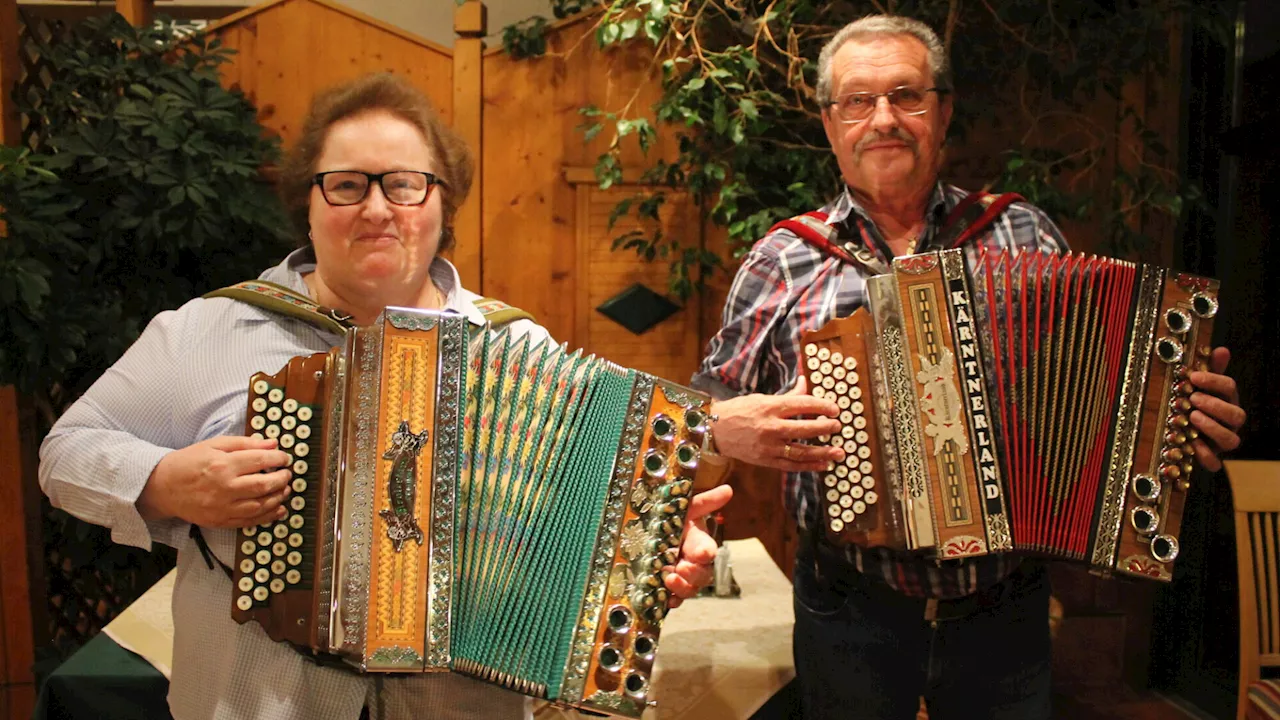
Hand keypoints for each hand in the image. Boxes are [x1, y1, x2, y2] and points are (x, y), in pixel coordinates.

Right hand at [138, 436, 293, 527]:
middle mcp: (224, 487)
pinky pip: (249, 522)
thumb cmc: (189, 462)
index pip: (260, 460)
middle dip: (282, 479)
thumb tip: (272, 443)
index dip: (278, 458)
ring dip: (278, 498)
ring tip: (285, 490)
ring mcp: (222, 507)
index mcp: (223, 465)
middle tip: (287, 474)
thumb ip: (245, 443)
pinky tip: (278, 509)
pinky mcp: (220, 521)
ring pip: (259, 506)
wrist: (163, 486)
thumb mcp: (214, 445)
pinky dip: (267, 517)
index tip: (284, 457)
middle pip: (263, 485)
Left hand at [662, 484, 732, 607]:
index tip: (702, 553)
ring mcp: (682, 577)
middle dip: (694, 572)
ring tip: (669, 580)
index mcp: (698, 542)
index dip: (706, 552)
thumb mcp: (685, 508)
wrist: (648, 532)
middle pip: (703, 574)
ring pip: (691, 588)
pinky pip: (675, 599)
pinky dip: (672, 601)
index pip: (707, 549)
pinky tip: (666, 600)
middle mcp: (693, 562)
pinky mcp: (668, 589)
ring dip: (683, 587)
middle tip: (681, 567)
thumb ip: (705, 502)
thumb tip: (728, 490)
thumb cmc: (671, 518)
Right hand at [710, 377, 843, 471]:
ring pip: (801, 451)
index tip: (835, 409)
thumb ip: (788, 395)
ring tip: (839, 452)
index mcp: (770, 407)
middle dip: (826, 428)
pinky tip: (823, 464)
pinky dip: (809, 466)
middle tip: (838, 427)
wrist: (715, 430)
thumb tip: (806, 382)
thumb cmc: (739, 410)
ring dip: (823, 452)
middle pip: (805, 428)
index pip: (803, 404)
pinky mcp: (765, 460)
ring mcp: (768, 446)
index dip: (822, 407)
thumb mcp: (762, 398)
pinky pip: (791, 465)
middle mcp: (771, 427)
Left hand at [1188, 347, 1244, 471]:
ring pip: (1231, 440)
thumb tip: (1222, 349)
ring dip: (1213, 428)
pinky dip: (1205, 455)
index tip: (1193, 376)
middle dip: (1216, 406)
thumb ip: (1210, 370)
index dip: (1214, 381)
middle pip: (1237, 415)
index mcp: (1227, 401)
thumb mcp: (1199, 387)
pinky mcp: (1211, 458)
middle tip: (1193, 399)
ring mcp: (1222, 442)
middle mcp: (1229, 422)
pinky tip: (1192, 443)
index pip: (1230, 388)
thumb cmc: (1193, 405)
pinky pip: (1215, 463)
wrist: (1184, 434)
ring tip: (1193, 417)